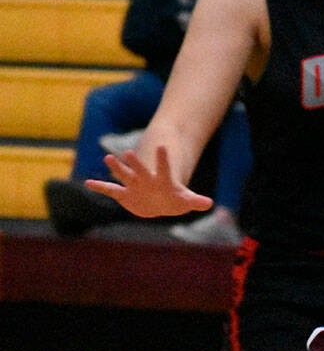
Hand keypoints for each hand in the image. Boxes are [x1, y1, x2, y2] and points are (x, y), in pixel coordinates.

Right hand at [86, 146, 213, 217]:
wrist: (160, 202)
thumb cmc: (174, 199)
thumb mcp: (185, 200)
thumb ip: (195, 201)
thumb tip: (209, 204)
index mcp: (162, 180)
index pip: (164, 168)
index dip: (163, 159)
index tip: (162, 146)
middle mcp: (146, 180)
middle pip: (140, 170)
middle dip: (135, 163)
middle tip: (128, 152)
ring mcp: (134, 186)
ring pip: (124, 175)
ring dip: (116, 168)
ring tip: (107, 158)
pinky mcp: (124, 194)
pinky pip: (111, 190)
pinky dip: (100, 187)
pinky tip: (88, 182)